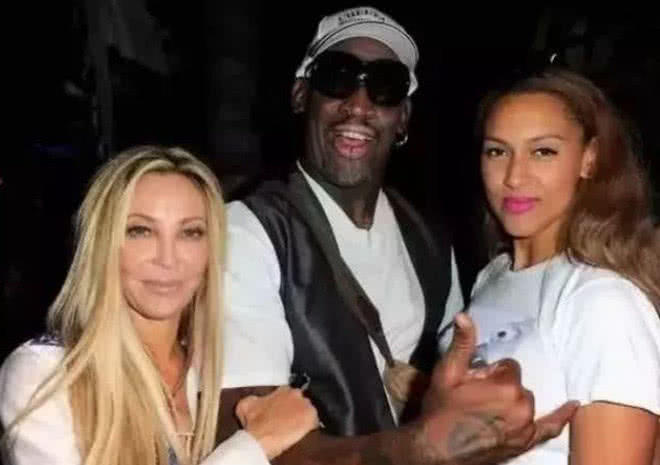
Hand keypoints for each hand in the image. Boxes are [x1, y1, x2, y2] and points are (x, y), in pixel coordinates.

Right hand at [235, 386, 319, 458]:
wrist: (261, 437)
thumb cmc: (253, 422)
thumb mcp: (245, 405)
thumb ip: (255, 398)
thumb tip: (257, 400)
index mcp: (282, 389)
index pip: (288, 392)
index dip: (284, 401)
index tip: (281, 408)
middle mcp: (296, 393)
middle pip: (299, 399)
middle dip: (294, 407)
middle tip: (288, 418)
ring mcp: (305, 405)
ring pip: (308, 409)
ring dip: (302, 416)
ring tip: (296, 425)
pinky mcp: (312, 418)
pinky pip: (314, 421)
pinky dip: (310, 425)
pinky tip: (303, 431)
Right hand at [411, 313, 577, 463]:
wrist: (437, 450)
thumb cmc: (441, 410)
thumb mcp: (447, 374)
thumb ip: (461, 344)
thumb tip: (464, 315)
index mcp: (506, 385)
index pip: (508, 366)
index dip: (489, 373)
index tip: (473, 382)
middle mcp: (523, 405)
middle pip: (518, 384)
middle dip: (500, 387)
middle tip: (476, 398)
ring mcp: (526, 426)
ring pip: (526, 402)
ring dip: (513, 402)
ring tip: (489, 411)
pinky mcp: (525, 442)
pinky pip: (550, 428)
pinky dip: (563, 416)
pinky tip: (573, 405)